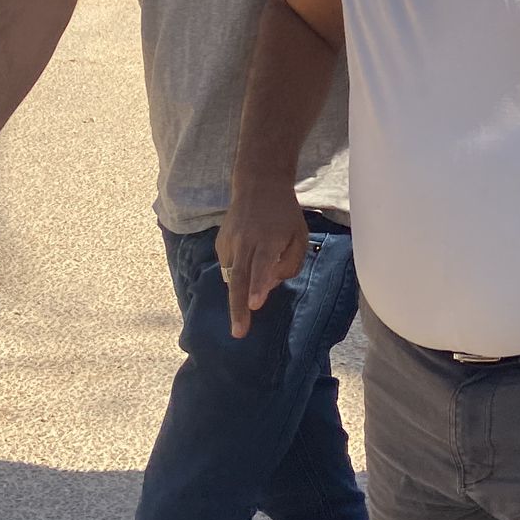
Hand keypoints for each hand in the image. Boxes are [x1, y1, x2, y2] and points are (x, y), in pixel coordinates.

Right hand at [216, 185, 308, 338]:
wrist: (258, 186)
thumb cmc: (285, 216)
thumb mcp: (299, 236)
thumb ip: (289, 264)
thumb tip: (269, 286)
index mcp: (268, 239)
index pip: (261, 266)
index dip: (258, 286)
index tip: (254, 305)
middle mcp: (245, 241)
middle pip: (239, 279)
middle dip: (238, 308)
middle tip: (238, 332)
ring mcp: (229, 242)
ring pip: (232, 277)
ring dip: (238, 295)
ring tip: (244, 309)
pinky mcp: (220, 244)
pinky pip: (229, 267)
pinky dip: (238, 275)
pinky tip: (248, 265)